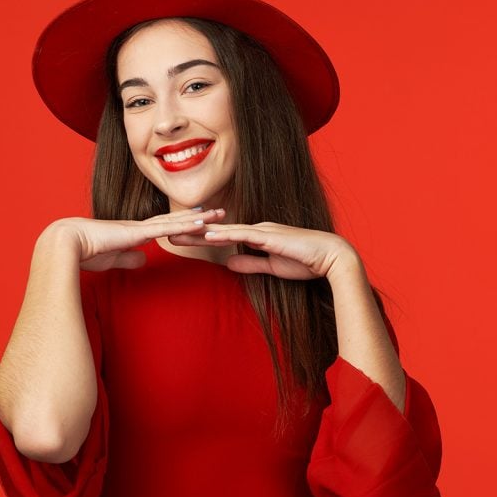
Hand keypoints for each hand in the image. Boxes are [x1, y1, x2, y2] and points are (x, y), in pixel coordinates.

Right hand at [45, 208, 227, 271]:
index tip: (200, 221)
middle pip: (175, 220)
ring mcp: (139, 227)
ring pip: (175, 221)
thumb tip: (142, 260)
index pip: (164, 227)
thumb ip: (127, 258)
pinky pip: (166, 228)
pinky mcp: (136, 233)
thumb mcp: (112, 258)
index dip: (182, 223)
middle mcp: (139, 226)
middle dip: (198, 217)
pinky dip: (184, 225)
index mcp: (133, 233)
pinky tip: (200, 223)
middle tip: (219, 212)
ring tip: (219, 214)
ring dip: (198, 218)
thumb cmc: (82, 252)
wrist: (64, 243)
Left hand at [169, 221, 361, 279]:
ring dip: (201, 231)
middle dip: (191, 231)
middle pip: (217, 230)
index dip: (199, 237)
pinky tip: (208, 235)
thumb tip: (229, 264)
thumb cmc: (306, 262)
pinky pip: (243, 235)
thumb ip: (250, 263)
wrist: (332, 258)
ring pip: (225, 230)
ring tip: (177, 232)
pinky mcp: (270, 236)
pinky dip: (225, 234)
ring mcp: (263, 230)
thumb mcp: (271, 267)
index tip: (178, 239)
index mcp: (256, 235)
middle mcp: (256, 228)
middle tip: (165, 233)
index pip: (222, 236)